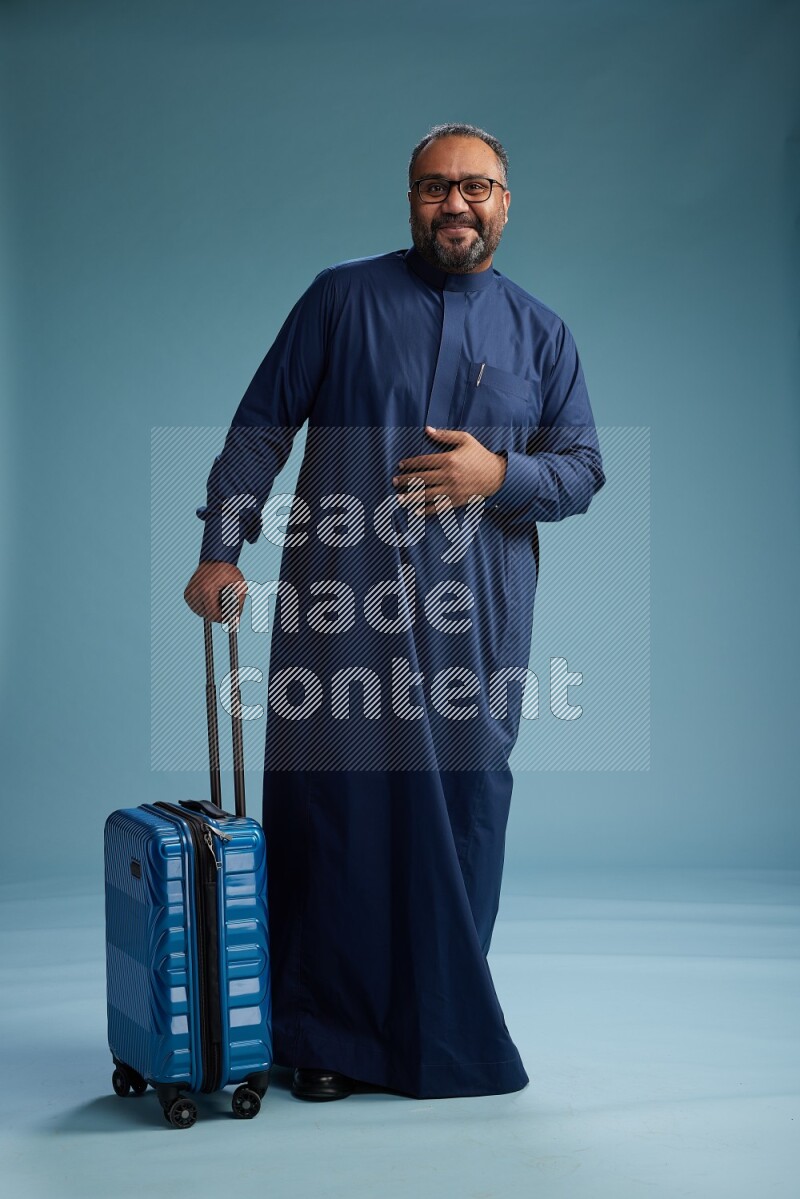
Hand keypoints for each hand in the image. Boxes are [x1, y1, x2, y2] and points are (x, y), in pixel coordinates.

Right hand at [184, 561, 246, 621]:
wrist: (215, 558)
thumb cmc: (228, 571)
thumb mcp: (239, 586)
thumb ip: (239, 604)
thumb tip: (235, 620)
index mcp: (206, 591)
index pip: (214, 615)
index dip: (224, 617)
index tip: (231, 614)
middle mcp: (194, 593)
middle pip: (207, 616)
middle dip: (218, 613)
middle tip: (225, 603)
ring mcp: (189, 594)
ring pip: (201, 613)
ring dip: (211, 610)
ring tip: (218, 598)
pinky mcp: (187, 594)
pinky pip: (196, 608)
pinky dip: (204, 606)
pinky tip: (211, 598)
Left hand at [392, 426, 506, 514]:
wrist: (497, 475)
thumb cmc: (479, 455)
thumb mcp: (465, 439)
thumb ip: (445, 435)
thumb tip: (427, 429)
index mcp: (449, 459)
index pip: (423, 462)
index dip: (410, 463)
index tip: (400, 465)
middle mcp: (449, 475)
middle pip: (421, 479)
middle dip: (406, 481)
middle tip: (394, 481)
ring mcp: (452, 490)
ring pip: (426, 495)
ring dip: (411, 497)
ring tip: (398, 498)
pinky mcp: (456, 501)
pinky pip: (438, 507)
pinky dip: (426, 510)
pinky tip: (415, 511)